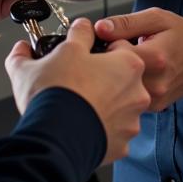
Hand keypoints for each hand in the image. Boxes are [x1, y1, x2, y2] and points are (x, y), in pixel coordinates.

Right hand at [4, 19, 148, 163]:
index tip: (85, 55)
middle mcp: (136, 93)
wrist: (53, 135)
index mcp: (128, 64)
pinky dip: (97, 130)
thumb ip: (63, 35)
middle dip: (101, 78)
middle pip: (120, 79)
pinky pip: (110, 133)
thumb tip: (46, 39)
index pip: (119, 46)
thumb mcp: (59, 50)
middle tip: (78, 80)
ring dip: (101, 105)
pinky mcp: (119, 146)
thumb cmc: (59, 91)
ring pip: (117, 108)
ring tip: (76, 104)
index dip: (99, 49)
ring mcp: (130, 122)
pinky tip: (79, 124)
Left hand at [95, 8, 182, 110]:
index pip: (113, 53)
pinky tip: (135, 75)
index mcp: (155, 57)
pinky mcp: (155, 106)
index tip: (113, 38)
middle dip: (110, 62)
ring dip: (118, 76)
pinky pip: (130, 98)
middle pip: (115, 75)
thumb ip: (126, 23)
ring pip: (121, 90)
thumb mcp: (155, 18)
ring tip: (128, 63)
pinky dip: (128, 87)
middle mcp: (156, 82)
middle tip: (119, 50)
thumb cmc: (181, 33)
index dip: (108, 43)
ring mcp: (156, 98)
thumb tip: (99, 28)